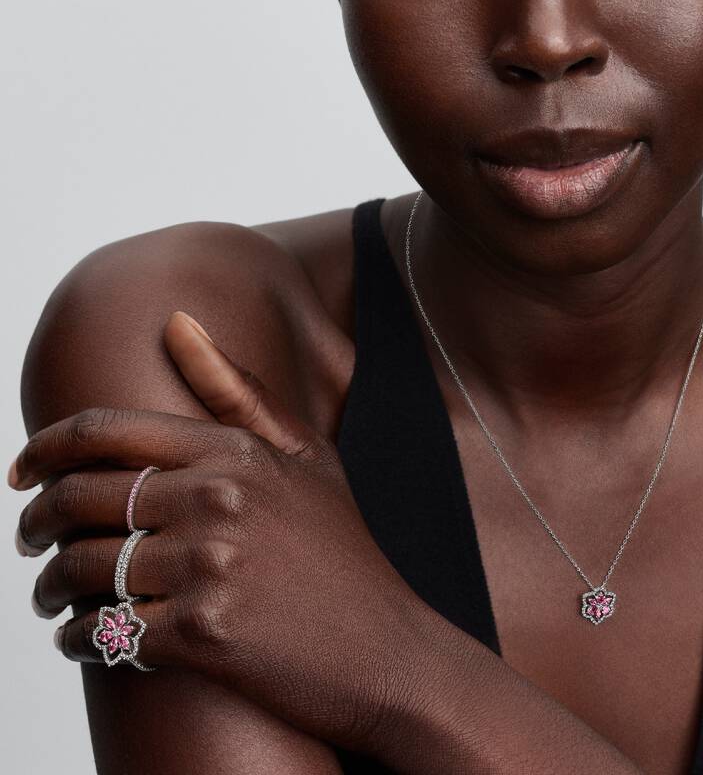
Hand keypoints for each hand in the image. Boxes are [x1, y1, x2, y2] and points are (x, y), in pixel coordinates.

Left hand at [8, 312, 431, 753]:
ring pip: (83, 568)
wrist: (392, 652)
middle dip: (36, 520)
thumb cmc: (349, 551)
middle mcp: (214, 499)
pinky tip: (81, 637)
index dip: (45, 449)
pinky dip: (77, 638)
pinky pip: (103, 632)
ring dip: (51, 586)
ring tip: (53, 593)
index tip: (22, 471)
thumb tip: (179, 323)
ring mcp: (207, 566)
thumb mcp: (307, 455)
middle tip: (31, 538)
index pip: (106, 432)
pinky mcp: (202, 634)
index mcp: (232, 451)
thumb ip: (239, 390)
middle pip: (80, 498)